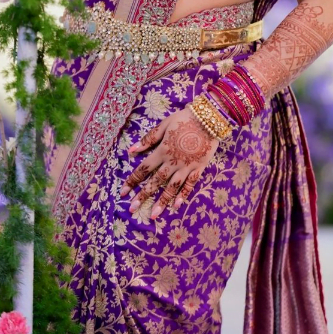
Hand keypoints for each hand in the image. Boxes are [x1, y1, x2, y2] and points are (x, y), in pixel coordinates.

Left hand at [120, 106, 218, 220]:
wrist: (209, 118)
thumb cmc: (185, 119)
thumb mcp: (165, 125)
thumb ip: (149, 138)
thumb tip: (132, 150)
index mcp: (163, 150)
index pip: (144, 168)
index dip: (132, 180)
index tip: (123, 192)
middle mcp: (173, 162)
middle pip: (156, 181)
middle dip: (143, 195)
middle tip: (132, 208)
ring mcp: (187, 167)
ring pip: (172, 187)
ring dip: (162, 201)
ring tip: (154, 215)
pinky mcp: (199, 168)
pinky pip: (190, 184)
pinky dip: (184, 195)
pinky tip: (177, 205)